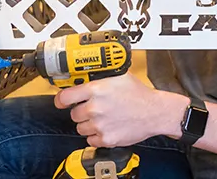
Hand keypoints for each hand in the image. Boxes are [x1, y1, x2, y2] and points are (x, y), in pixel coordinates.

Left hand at [55, 73, 179, 147]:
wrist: (154, 112)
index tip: (62, 101)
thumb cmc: (139, 95)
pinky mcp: (106, 139)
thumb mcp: (120, 77)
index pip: (65, 97)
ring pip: (81, 128)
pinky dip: (97, 135)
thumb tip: (85, 76)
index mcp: (96, 90)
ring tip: (103, 117)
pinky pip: (90, 140)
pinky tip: (107, 127)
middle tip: (94, 108)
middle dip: (82, 111)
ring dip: (89, 124)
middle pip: (73, 114)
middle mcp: (95, 108)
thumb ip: (100, 77)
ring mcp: (100, 125)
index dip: (61, 99)